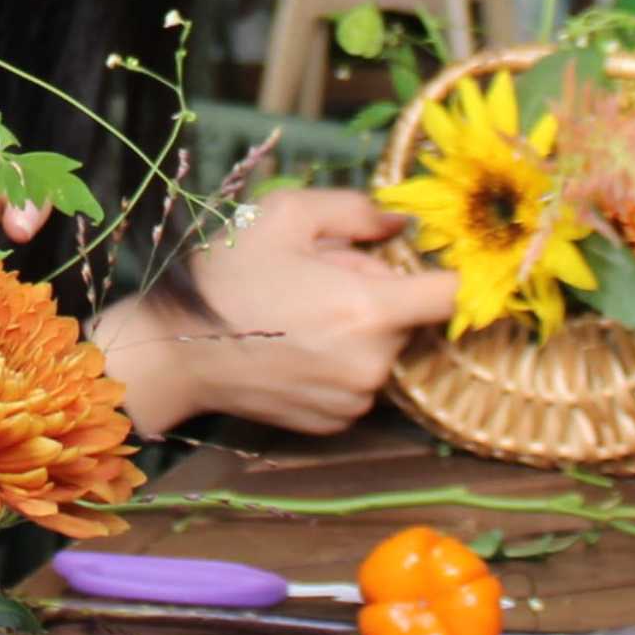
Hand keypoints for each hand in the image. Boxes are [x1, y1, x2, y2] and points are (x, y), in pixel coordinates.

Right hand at [97, 188, 453, 436]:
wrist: (179, 355)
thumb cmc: (229, 278)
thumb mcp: (284, 218)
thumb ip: (355, 210)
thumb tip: (403, 221)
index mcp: (369, 309)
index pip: (452, 296)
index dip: (455, 274)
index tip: (443, 263)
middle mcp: (373, 363)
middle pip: (409, 319)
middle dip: (380, 294)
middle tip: (324, 280)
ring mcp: (357, 400)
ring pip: (383, 351)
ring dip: (361, 331)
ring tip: (303, 315)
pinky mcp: (338, 423)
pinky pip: (360, 383)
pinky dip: (342, 364)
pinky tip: (297, 348)